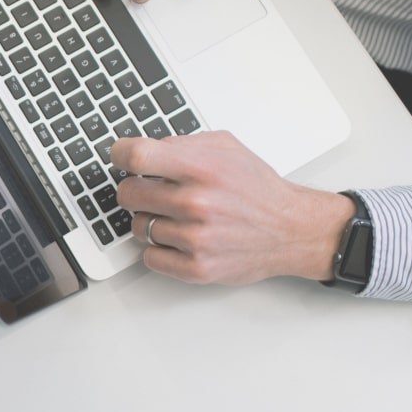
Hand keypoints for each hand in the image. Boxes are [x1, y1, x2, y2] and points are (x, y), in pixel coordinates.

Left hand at [110, 132, 353, 283]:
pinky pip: (150, 257)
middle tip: (152, 191)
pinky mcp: (196, 268)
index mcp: (202, 168)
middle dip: (136, 189)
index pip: (137, 157)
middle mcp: (197, 203)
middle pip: (128, 194)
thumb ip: (183, 143)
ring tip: (177, 216)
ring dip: (151, 220)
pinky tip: (178, 238)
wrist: (291, 230)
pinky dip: (159, 249)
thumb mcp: (226, 148)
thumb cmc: (258, 189)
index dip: (120, 154)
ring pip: (138, 227)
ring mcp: (195, 239)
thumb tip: (144, 148)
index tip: (120, 157)